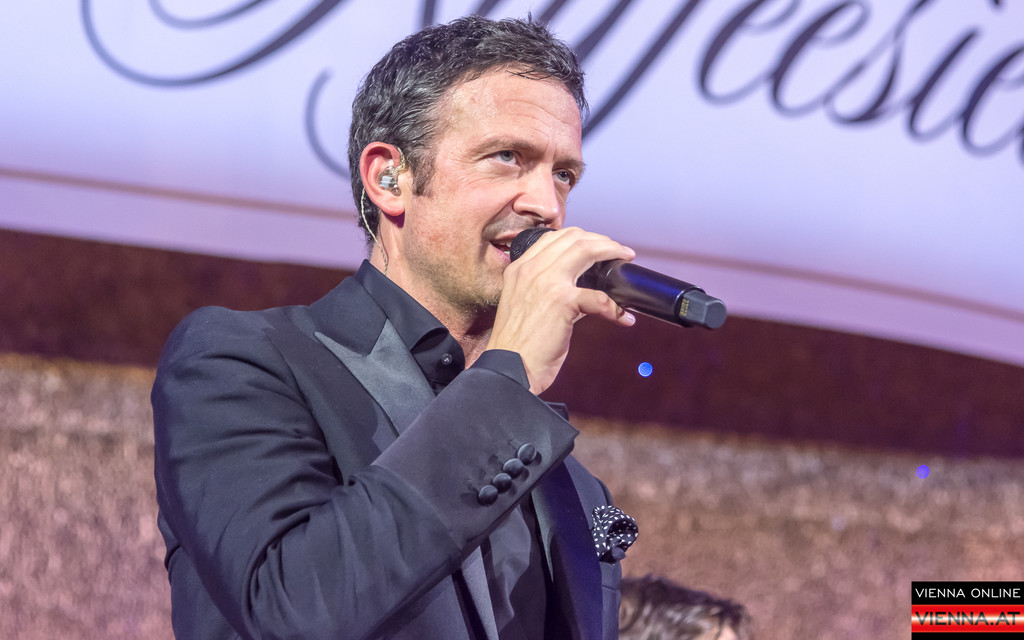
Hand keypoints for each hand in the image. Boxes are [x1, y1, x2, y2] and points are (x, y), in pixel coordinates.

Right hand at [486, 227, 635, 394]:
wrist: (508, 370)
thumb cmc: (517, 346)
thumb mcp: (524, 306)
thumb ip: (548, 292)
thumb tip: (583, 291)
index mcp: (519, 269)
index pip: (554, 238)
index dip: (582, 237)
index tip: (598, 245)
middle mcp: (531, 270)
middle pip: (574, 237)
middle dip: (602, 240)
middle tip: (618, 251)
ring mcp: (546, 283)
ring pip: (586, 250)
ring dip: (612, 253)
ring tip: (625, 261)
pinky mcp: (562, 302)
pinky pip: (598, 296)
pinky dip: (616, 307)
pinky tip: (623, 317)